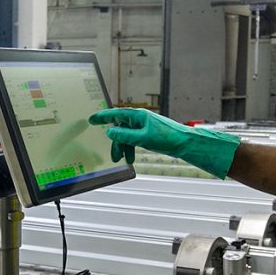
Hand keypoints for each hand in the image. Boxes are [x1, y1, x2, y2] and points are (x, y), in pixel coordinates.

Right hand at [88, 108, 241, 178]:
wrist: (184, 143)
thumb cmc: (166, 137)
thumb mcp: (142, 138)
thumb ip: (124, 136)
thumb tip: (110, 132)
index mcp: (137, 115)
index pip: (115, 114)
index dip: (102, 117)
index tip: (91, 119)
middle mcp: (139, 118)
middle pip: (120, 128)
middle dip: (116, 143)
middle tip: (113, 156)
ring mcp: (144, 126)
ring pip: (127, 136)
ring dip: (124, 148)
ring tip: (123, 160)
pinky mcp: (148, 133)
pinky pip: (134, 139)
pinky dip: (131, 148)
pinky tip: (131, 157)